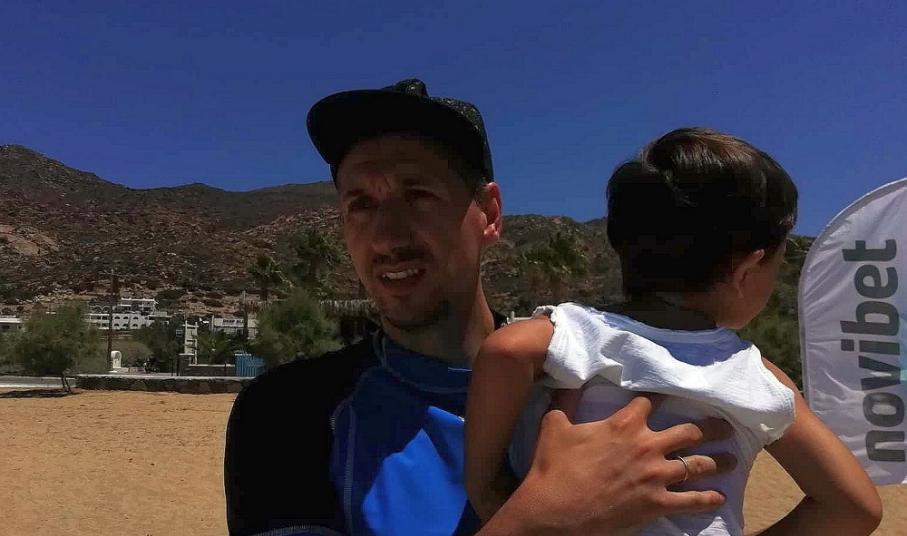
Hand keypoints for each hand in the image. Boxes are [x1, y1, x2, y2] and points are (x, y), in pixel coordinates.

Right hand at [480, 392, 735, 535]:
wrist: (556, 510)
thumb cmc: (554, 468)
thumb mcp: (554, 425)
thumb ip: (565, 399)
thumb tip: (565, 377)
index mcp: (624, 424)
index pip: (650, 402)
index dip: (658, 398)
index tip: (667, 397)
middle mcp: (647, 446)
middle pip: (688, 431)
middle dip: (709, 427)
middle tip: (724, 427)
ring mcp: (655, 477)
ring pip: (696, 464)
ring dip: (717, 461)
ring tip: (731, 459)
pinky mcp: (657, 504)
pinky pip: (691, 501)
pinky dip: (708, 498)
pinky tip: (720, 497)